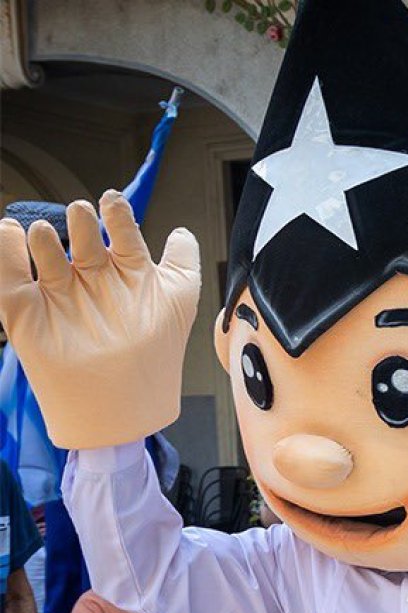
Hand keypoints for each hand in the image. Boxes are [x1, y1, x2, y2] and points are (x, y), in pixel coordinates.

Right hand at [0, 191, 200, 448]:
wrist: (126, 408)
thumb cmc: (158, 354)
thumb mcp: (180, 301)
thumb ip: (183, 261)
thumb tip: (180, 230)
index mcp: (128, 274)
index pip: (122, 234)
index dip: (117, 216)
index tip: (112, 200)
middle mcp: (92, 280)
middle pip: (84, 241)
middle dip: (82, 224)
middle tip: (81, 212)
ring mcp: (59, 297)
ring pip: (47, 256)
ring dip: (45, 239)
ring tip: (49, 231)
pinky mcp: (27, 315)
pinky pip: (9, 280)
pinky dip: (4, 255)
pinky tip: (10, 233)